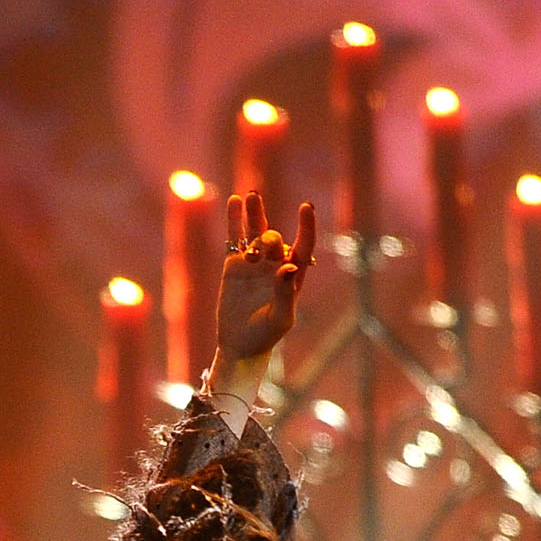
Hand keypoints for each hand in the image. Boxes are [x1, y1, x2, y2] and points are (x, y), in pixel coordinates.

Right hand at [214, 192, 316, 363]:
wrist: (240, 346)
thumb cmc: (265, 336)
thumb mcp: (280, 319)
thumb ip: (285, 293)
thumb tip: (289, 266)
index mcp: (293, 276)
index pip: (304, 246)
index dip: (306, 227)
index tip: (307, 207)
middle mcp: (275, 265)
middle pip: (276, 240)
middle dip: (271, 238)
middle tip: (265, 242)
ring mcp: (254, 263)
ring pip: (256, 231)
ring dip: (255, 213)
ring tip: (252, 195)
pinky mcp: (233, 265)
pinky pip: (235, 238)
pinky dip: (235, 220)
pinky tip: (235, 201)